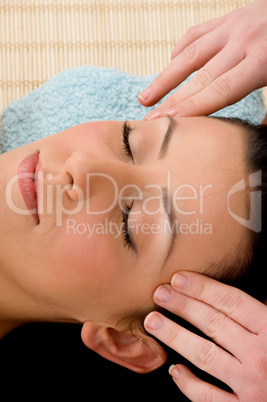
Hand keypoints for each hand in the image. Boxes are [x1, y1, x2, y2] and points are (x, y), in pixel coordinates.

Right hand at [138, 0, 266, 119]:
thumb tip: (258, 130)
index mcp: (262, 61)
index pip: (219, 91)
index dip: (192, 108)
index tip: (168, 122)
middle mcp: (243, 42)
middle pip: (199, 78)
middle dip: (171, 102)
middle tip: (149, 120)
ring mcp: (232, 26)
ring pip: (189, 55)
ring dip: (164, 78)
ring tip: (145, 99)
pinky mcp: (227, 17)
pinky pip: (196, 35)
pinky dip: (179, 52)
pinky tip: (170, 67)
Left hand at [144, 271, 266, 400]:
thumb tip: (253, 295)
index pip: (232, 303)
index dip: (203, 288)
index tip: (178, 279)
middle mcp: (261, 357)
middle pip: (214, 324)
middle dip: (183, 306)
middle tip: (159, 293)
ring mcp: (251, 387)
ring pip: (206, 356)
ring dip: (176, 336)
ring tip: (153, 321)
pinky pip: (210, 399)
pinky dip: (189, 385)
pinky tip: (174, 370)